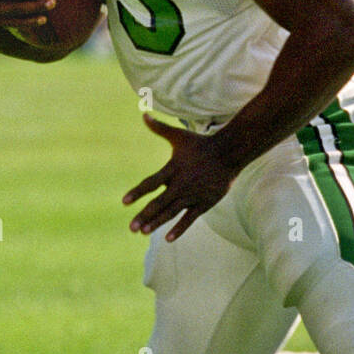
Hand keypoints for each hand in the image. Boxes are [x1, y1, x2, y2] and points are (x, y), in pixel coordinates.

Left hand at [123, 114, 238, 239]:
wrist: (229, 152)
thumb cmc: (201, 144)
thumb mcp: (179, 136)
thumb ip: (159, 128)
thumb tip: (143, 114)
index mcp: (173, 168)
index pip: (151, 183)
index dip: (138, 192)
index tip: (124, 202)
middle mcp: (181, 183)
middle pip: (159, 203)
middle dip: (145, 216)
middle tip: (131, 228)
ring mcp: (193, 194)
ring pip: (172, 212)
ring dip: (157, 223)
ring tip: (143, 232)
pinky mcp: (205, 202)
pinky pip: (190, 218)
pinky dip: (179, 228)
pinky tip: (168, 238)